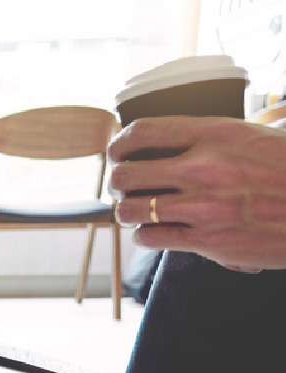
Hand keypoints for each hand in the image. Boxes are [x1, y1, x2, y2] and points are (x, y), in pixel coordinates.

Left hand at [108, 116, 285, 270]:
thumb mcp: (256, 137)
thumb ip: (214, 138)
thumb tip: (173, 139)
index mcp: (217, 134)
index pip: (144, 131)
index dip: (119, 143)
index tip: (116, 150)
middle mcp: (205, 168)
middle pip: (126, 173)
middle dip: (116, 181)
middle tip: (122, 186)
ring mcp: (205, 207)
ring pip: (131, 210)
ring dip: (126, 211)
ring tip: (134, 210)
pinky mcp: (210, 241)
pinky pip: (152, 238)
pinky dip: (145, 235)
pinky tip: (154, 231)